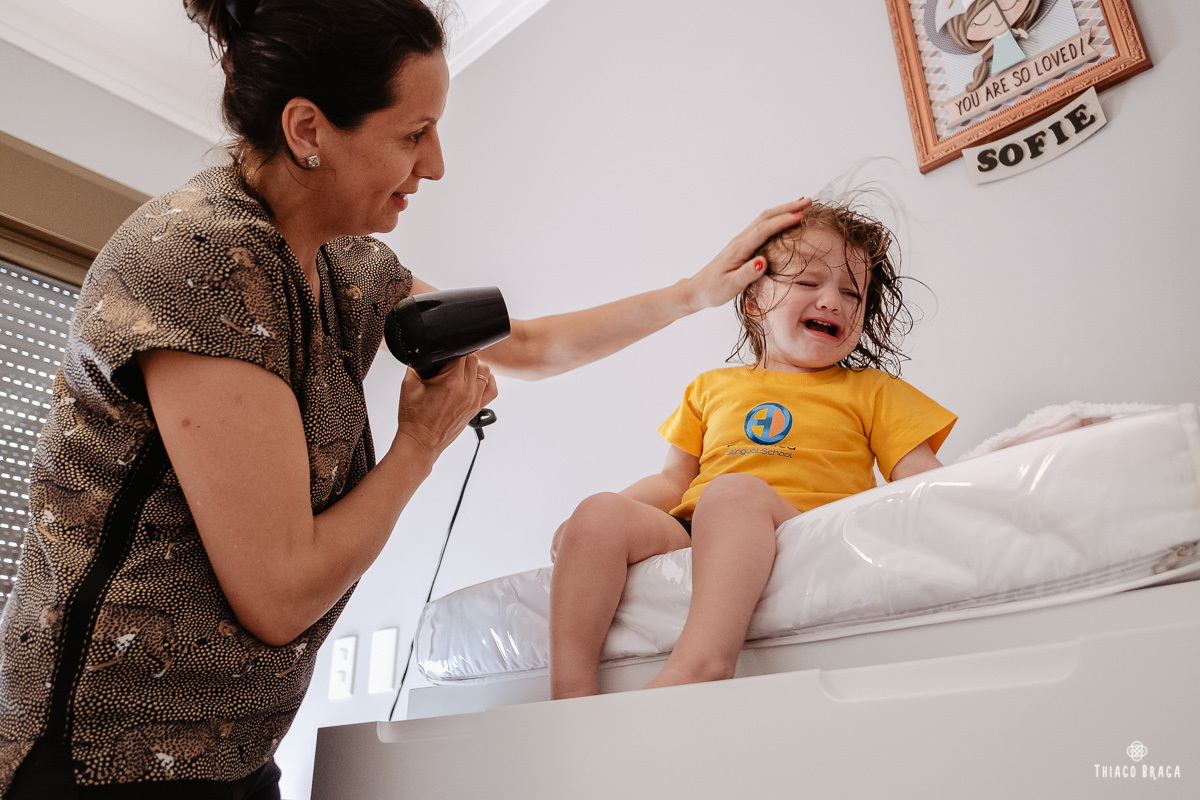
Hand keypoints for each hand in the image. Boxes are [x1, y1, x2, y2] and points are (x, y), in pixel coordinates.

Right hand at [395, 353, 497, 458]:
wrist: (421, 442)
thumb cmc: (415, 418)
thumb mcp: (409, 385)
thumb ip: (417, 365)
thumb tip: (424, 354)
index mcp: (451, 382)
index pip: (461, 354)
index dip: (452, 351)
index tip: (444, 355)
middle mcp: (467, 391)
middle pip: (474, 360)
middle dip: (461, 358)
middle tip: (448, 364)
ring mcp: (475, 400)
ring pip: (485, 371)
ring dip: (474, 367)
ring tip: (460, 371)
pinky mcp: (477, 409)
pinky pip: (492, 389)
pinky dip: (487, 381)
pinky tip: (475, 381)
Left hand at [683, 197, 811, 311]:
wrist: (697, 290)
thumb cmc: (714, 289)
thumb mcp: (731, 286)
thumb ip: (747, 274)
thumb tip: (763, 262)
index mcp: (740, 248)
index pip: (764, 230)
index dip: (782, 222)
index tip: (801, 216)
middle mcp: (740, 240)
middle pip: (765, 217)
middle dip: (787, 208)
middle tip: (808, 201)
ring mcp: (741, 241)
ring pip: (764, 219)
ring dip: (783, 210)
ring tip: (802, 205)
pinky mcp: (742, 245)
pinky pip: (762, 226)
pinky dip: (776, 219)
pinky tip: (784, 220)